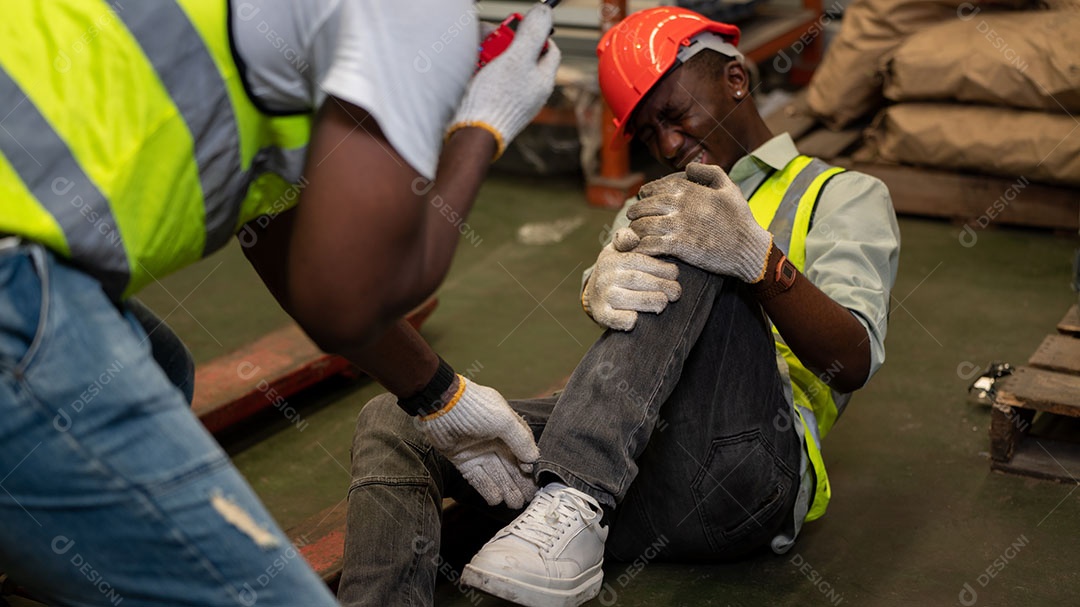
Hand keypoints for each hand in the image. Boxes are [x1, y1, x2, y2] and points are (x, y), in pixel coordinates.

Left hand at [416, 377, 538, 507]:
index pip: (522, 449)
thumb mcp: (504, 420)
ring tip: (515, 504)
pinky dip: (487, 489)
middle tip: (528, 499)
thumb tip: (534, 458)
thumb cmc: (475, 408)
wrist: (441, 406)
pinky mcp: (463, 461)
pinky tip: (496, 500)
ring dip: (506, 488)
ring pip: (496, 474)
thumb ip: (521, 440)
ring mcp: (478, 451)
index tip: (534, 478)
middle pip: (510, 465)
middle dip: (520, 482)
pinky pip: (478, 478)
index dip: (528, 464)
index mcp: (506, 427)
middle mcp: (494, 440)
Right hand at [447, 4, 560, 158]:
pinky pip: (492, 80)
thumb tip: (545, 12)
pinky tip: (473, 71)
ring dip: (491, 55)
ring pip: (505, 66)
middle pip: (523, 55)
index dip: (537, 33)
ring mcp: (513, 99)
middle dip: (506, 43)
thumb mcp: (517, 58)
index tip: (520, 26)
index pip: (549, 49)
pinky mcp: (495, 105)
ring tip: (479, 56)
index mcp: (543, 80)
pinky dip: (483, 71)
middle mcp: (531, 91)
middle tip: (492, 40)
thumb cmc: (498, 99)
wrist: (474, 132)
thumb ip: (532, 33)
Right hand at [582, 228, 681, 330]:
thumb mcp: (617, 249)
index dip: (660, 267)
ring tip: (664, 302)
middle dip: (661, 285)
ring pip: (630, 299)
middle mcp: (605, 276)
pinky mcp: (601, 314)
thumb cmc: (615, 269)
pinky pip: (615, 318)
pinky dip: (627, 320)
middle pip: (637, 280)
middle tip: (676, 292)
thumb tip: (633, 236)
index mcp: (612, 258)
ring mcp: (602, 296)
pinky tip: (637, 318)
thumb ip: (627, 238)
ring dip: (652, 301)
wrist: (593, 293)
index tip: (675, 273)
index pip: (639, 261)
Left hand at [627, 163, 772, 283]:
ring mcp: (677, 225)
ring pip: (641, 225)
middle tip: (634, 219)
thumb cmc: (740, 218)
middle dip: (635, 213)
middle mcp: (679, 204)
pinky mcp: (678, 246)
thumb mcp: (729, 187)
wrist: (748, 248)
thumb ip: (709, 172)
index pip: (653, 188)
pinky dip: (641, 247)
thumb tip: (688, 168)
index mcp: (688, 189)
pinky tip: (643, 250)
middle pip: (642, 206)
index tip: (643, 201)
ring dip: (636, 231)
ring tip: (636, 235)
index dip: (644, 195)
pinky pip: (648, 244)